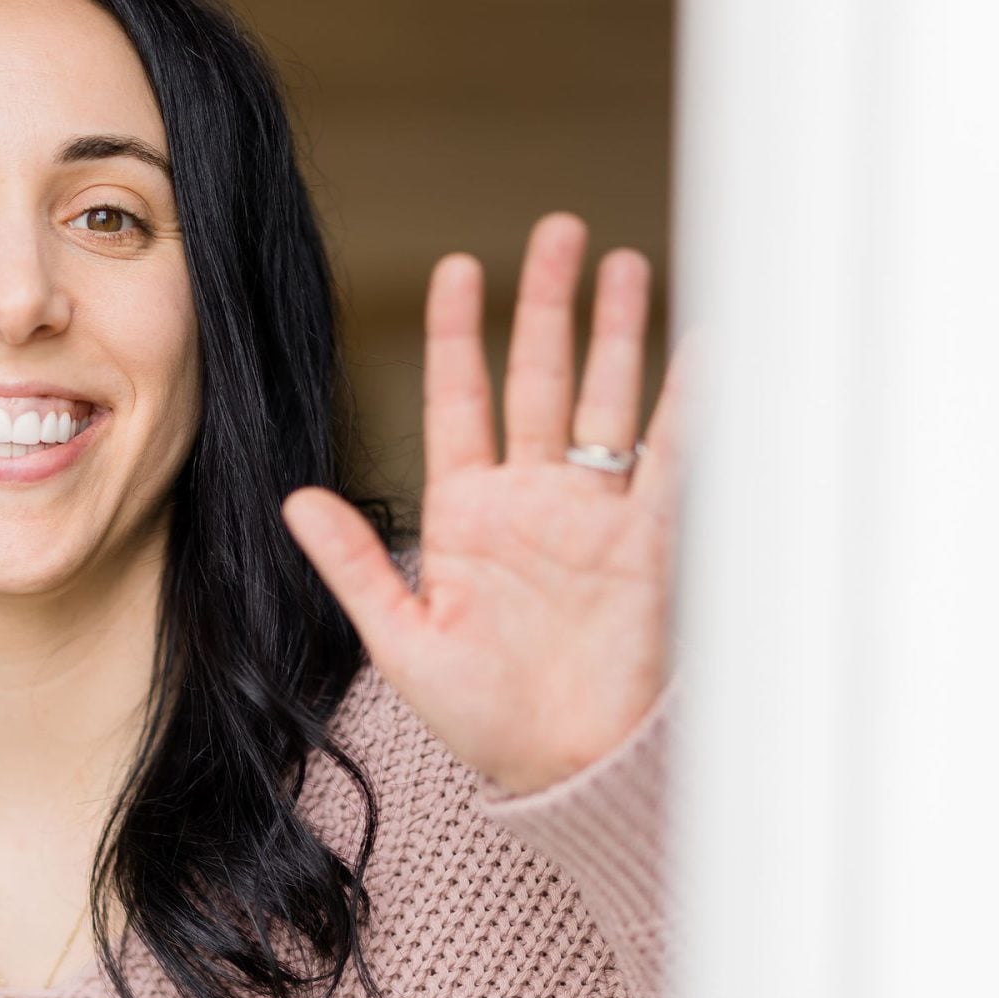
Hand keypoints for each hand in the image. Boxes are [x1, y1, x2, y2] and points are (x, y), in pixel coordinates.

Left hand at [282, 213, 686, 796]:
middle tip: (560, 230)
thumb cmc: (482, 718)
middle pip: (538, 378)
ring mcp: (591, 513)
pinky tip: (702, 347)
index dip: (458, 335)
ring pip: (603, 399)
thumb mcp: (403, 640)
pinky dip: (688, 401)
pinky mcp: (645, 538)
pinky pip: (670, 455)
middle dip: (548, 304)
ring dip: (615, 332)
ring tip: (623, 262)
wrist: (562, 767)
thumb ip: (356, 565)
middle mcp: (530, 501)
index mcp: (466, 515)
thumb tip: (295, 499)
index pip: (460, 402)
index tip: (457, 268)